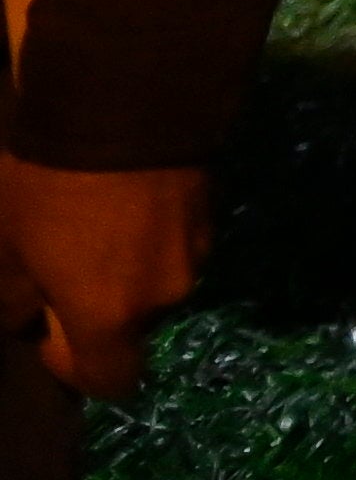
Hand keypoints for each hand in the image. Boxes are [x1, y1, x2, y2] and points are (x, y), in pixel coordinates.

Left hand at [0, 158, 211, 393]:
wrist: (126, 98)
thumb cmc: (51, 187)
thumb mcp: (3, 247)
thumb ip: (10, 300)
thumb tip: (25, 316)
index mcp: (111, 316)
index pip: (110, 380)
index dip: (74, 365)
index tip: (47, 328)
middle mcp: (165, 293)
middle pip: (131, 320)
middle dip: (99, 300)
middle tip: (61, 256)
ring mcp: (197, 245)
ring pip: (154, 276)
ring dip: (127, 261)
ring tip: (95, 214)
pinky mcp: (211, 204)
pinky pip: (174, 236)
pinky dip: (150, 227)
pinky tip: (123, 189)